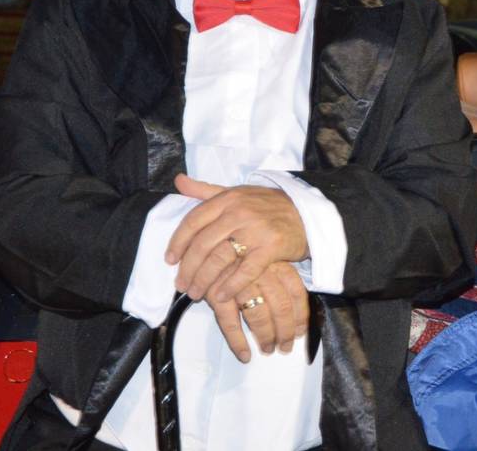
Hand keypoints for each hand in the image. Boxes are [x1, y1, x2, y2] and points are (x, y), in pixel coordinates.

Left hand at [166, 173, 308, 304]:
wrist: (307, 215)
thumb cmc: (267, 206)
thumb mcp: (236, 193)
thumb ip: (205, 190)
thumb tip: (178, 181)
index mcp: (228, 198)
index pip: (194, 220)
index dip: (178, 242)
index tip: (169, 260)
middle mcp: (239, 212)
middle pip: (203, 243)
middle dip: (188, 268)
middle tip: (180, 285)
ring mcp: (256, 229)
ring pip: (220, 258)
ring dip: (204, 280)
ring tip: (196, 294)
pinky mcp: (271, 247)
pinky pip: (246, 271)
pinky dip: (231, 286)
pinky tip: (221, 297)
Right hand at [207, 261, 309, 362]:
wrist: (203, 242)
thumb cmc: (239, 253)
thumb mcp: (265, 257)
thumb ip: (280, 278)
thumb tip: (294, 310)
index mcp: (276, 262)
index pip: (296, 292)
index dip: (300, 316)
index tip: (299, 332)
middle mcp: (261, 271)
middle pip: (281, 306)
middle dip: (285, 331)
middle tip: (285, 347)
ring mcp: (239, 282)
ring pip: (259, 315)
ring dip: (265, 337)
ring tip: (268, 349)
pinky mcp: (217, 293)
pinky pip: (230, 322)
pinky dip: (238, 341)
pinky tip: (245, 354)